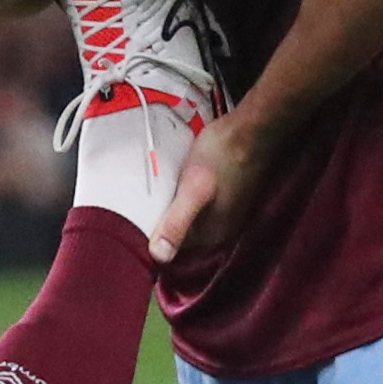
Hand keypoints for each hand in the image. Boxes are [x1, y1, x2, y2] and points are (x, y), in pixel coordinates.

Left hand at [146, 108, 274, 263]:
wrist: (251, 127)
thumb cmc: (222, 155)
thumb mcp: (194, 189)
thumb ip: (178, 222)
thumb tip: (159, 256)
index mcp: (212, 235)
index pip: (171, 246)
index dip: (150, 233)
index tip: (130, 217)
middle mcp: (220, 230)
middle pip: (178, 231)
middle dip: (159, 217)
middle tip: (140, 198)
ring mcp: (223, 212)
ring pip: (185, 215)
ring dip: (169, 204)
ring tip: (154, 187)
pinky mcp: (223, 195)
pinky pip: (193, 202)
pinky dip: (181, 194)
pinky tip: (174, 180)